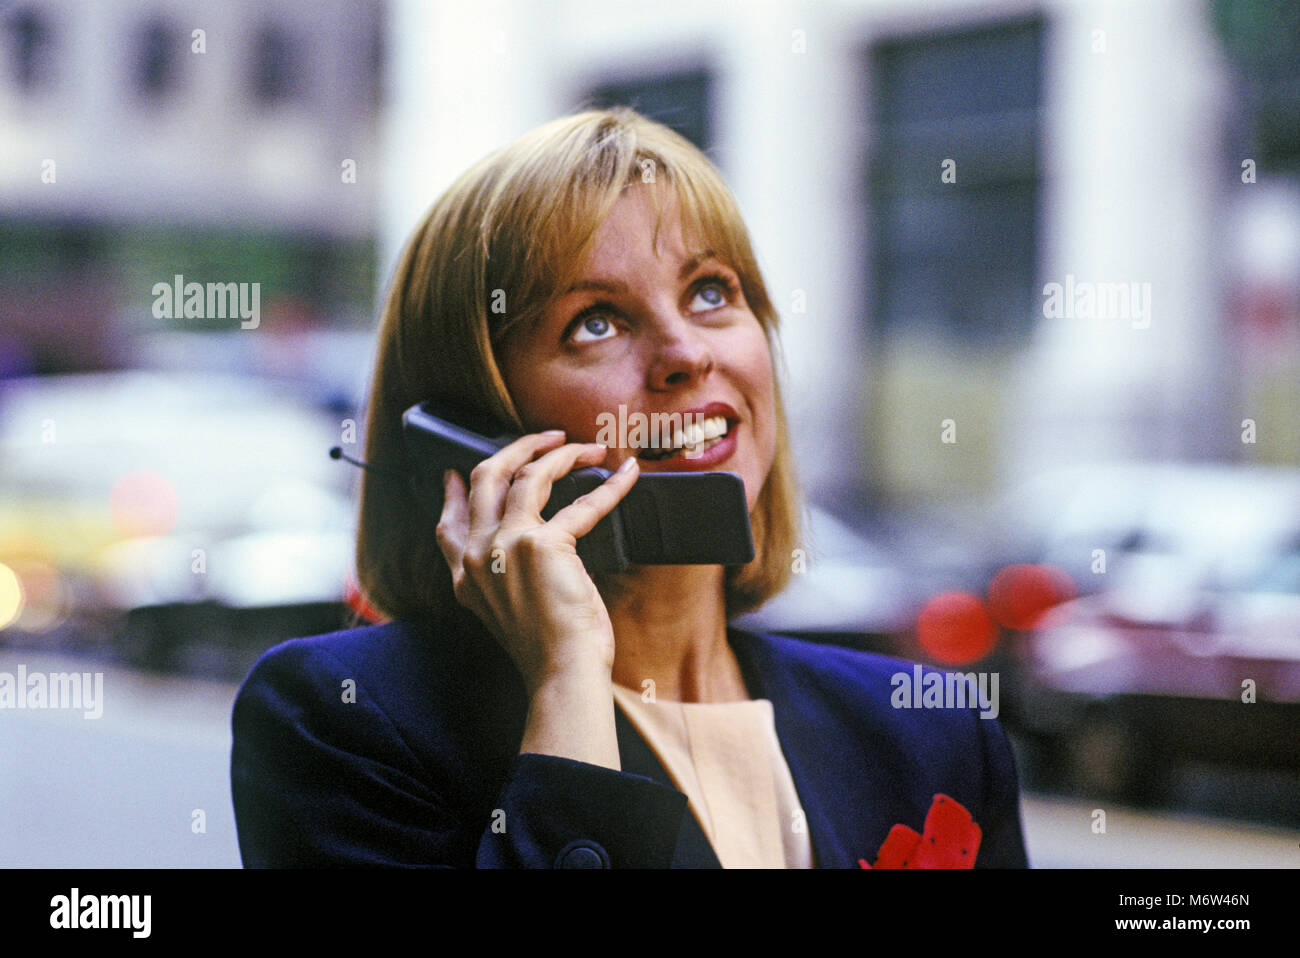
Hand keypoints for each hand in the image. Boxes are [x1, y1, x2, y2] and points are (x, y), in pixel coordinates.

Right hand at [434, 431, 639, 694]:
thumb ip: (503, 574)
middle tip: (547, 438)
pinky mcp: (542, 545)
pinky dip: (611, 486)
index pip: (447, 522)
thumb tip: (525, 536)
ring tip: (589, 449)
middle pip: (487, 478)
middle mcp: (477, 555)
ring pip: (528, 475)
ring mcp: (506, 546)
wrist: (560, 673)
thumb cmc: (546, 648)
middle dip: (518, 449)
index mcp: (465, 576)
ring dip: (562, 454)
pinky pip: (583, 503)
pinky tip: (626, 474)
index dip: (455, 491)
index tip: (459, 471)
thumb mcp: (506, 610)